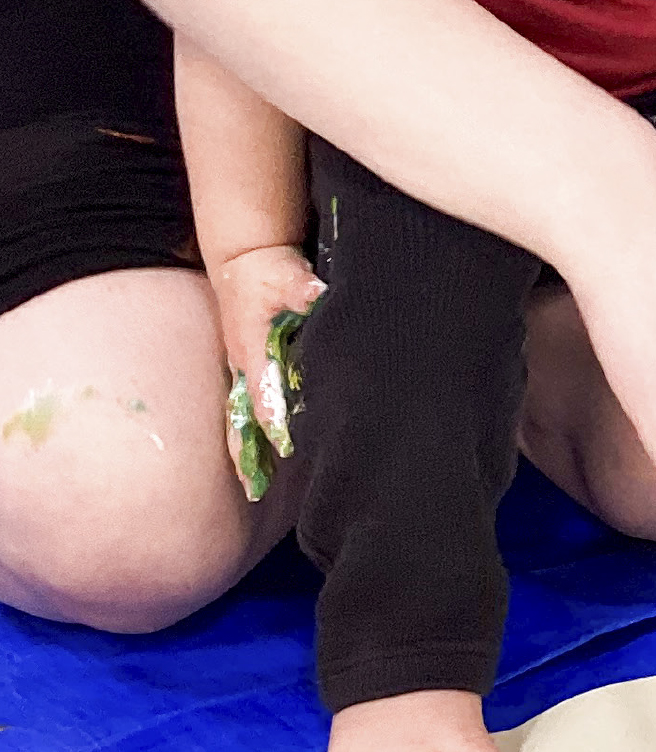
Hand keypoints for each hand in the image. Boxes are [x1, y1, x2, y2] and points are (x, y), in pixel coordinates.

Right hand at [208, 244, 325, 499]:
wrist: (245, 261)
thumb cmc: (266, 272)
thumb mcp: (286, 277)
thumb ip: (302, 289)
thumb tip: (317, 296)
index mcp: (251, 350)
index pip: (263, 392)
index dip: (273, 420)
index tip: (284, 448)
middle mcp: (243, 368)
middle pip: (244, 418)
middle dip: (248, 454)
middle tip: (256, 491)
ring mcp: (244, 373)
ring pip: (243, 420)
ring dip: (247, 452)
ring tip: (255, 489)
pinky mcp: (250, 372)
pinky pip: (248, 411)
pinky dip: (252, 436)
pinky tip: (265, 461)